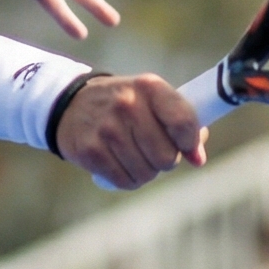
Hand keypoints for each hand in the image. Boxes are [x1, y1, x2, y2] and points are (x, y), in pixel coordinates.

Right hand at [55, 73, 206, 190]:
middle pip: (166, 156)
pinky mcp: (90, 150)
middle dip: (165, 160)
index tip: (190, 151)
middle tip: (154, 152)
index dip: (190, 143)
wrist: (71, 105)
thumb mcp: (152, 99)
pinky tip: (122, 165)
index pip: (183, 121)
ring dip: (146, 171)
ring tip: (135, 156)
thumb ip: (180, 122)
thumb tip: (197, 158)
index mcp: (149, 87)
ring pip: (147, 173)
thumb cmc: (124, 105)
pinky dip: (129, 179)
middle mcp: (127, 104)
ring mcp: (107, 128)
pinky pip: (125, 181)